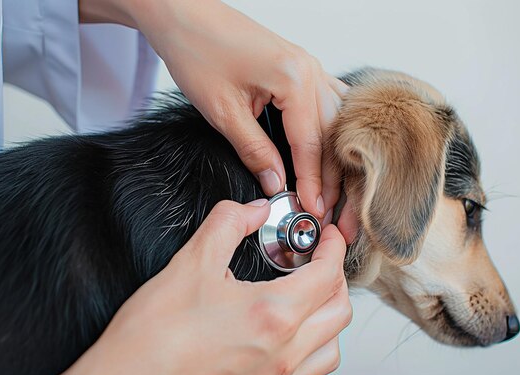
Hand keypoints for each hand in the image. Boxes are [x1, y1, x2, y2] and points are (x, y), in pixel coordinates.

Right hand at [22, 199, 351, 374]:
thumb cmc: (150, 338)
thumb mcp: (188, 263)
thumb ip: (227, 224)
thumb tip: (252, 210)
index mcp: (271, 317)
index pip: (327, 275)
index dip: (333, 247)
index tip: (327, 236)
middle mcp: (282, 355)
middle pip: (339, 311)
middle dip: (336, 277)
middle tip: (318, 260)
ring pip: (331, 349)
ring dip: (329, 318)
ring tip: (309, 298)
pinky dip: (313, 351)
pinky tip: (292, 338)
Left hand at [79, 0, 357, 241]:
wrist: (184, 15)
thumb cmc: (198, 52)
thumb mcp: (224, 112)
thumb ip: (255, 151)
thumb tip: (276, 183)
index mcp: (293, 79)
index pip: (311, 143)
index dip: (313, 182)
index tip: (313, 210)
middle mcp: (309, 70)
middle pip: (331, 134)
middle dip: (331, 176)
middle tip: (326, 209)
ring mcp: (309, 66)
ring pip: (335, 121)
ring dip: (334, 156)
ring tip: (331, 189)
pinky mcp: (300, 67)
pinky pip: (329, 103)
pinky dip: (331, 131)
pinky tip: (330, 148)